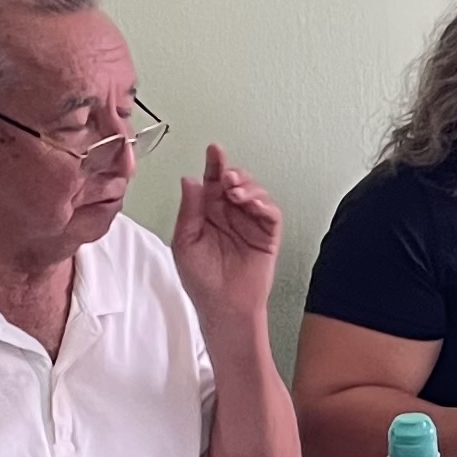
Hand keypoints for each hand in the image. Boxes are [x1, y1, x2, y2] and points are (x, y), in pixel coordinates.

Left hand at [171, 146, 282, 317]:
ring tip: (236, 194)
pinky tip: (252, 205)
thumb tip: (190, 179)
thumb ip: (190, 210)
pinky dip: (264, 204)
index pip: (211, 182)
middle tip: (227, 178)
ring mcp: (250, 223)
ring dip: (248, 187)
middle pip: (235, 182)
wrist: (223, 306)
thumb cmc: (201, 279)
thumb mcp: (185, 242)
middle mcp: (230, 214)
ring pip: (255, 192)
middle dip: (232, 174)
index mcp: (207, 213)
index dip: (214, 164)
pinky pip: (271, 213)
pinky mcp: (267, 235)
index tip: (214, 149)